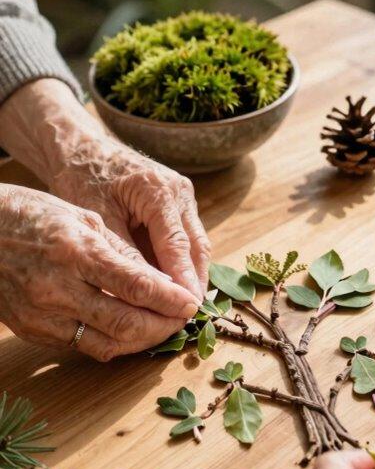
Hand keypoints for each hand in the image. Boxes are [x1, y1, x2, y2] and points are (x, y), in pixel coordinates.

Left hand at [0, 78, 209, 304]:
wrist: (82, 150)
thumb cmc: (83, 178)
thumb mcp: (99, 220)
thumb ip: (125, 255)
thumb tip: (144, 295)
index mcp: (158, 190)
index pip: (178, 246)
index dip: (183, 282)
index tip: (184, 312)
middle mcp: (179, 191)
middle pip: (197, 248)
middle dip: (194, 285)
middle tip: (188, 318)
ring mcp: (183, 197)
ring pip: (197, 246)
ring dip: (192, 277)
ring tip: (183, 310)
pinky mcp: (178, 204)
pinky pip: (186, 240)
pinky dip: (182, 265)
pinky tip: (173, 290)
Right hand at [0, 184, 196, 359]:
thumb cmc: (31, 215)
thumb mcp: (80, 217)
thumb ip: (120, 252)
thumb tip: (161, 281)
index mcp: (76, 251)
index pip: (137, 286)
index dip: (171, 300)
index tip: (192, 304)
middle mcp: (59, 288)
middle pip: (128, 324)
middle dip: (164, 327)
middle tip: (183, 321)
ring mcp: (43, 315)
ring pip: (109, 345)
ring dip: (143, 342)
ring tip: (162, 328)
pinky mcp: (32, 332)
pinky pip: (83, 347)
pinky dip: (113, 342)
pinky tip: (128, 331)